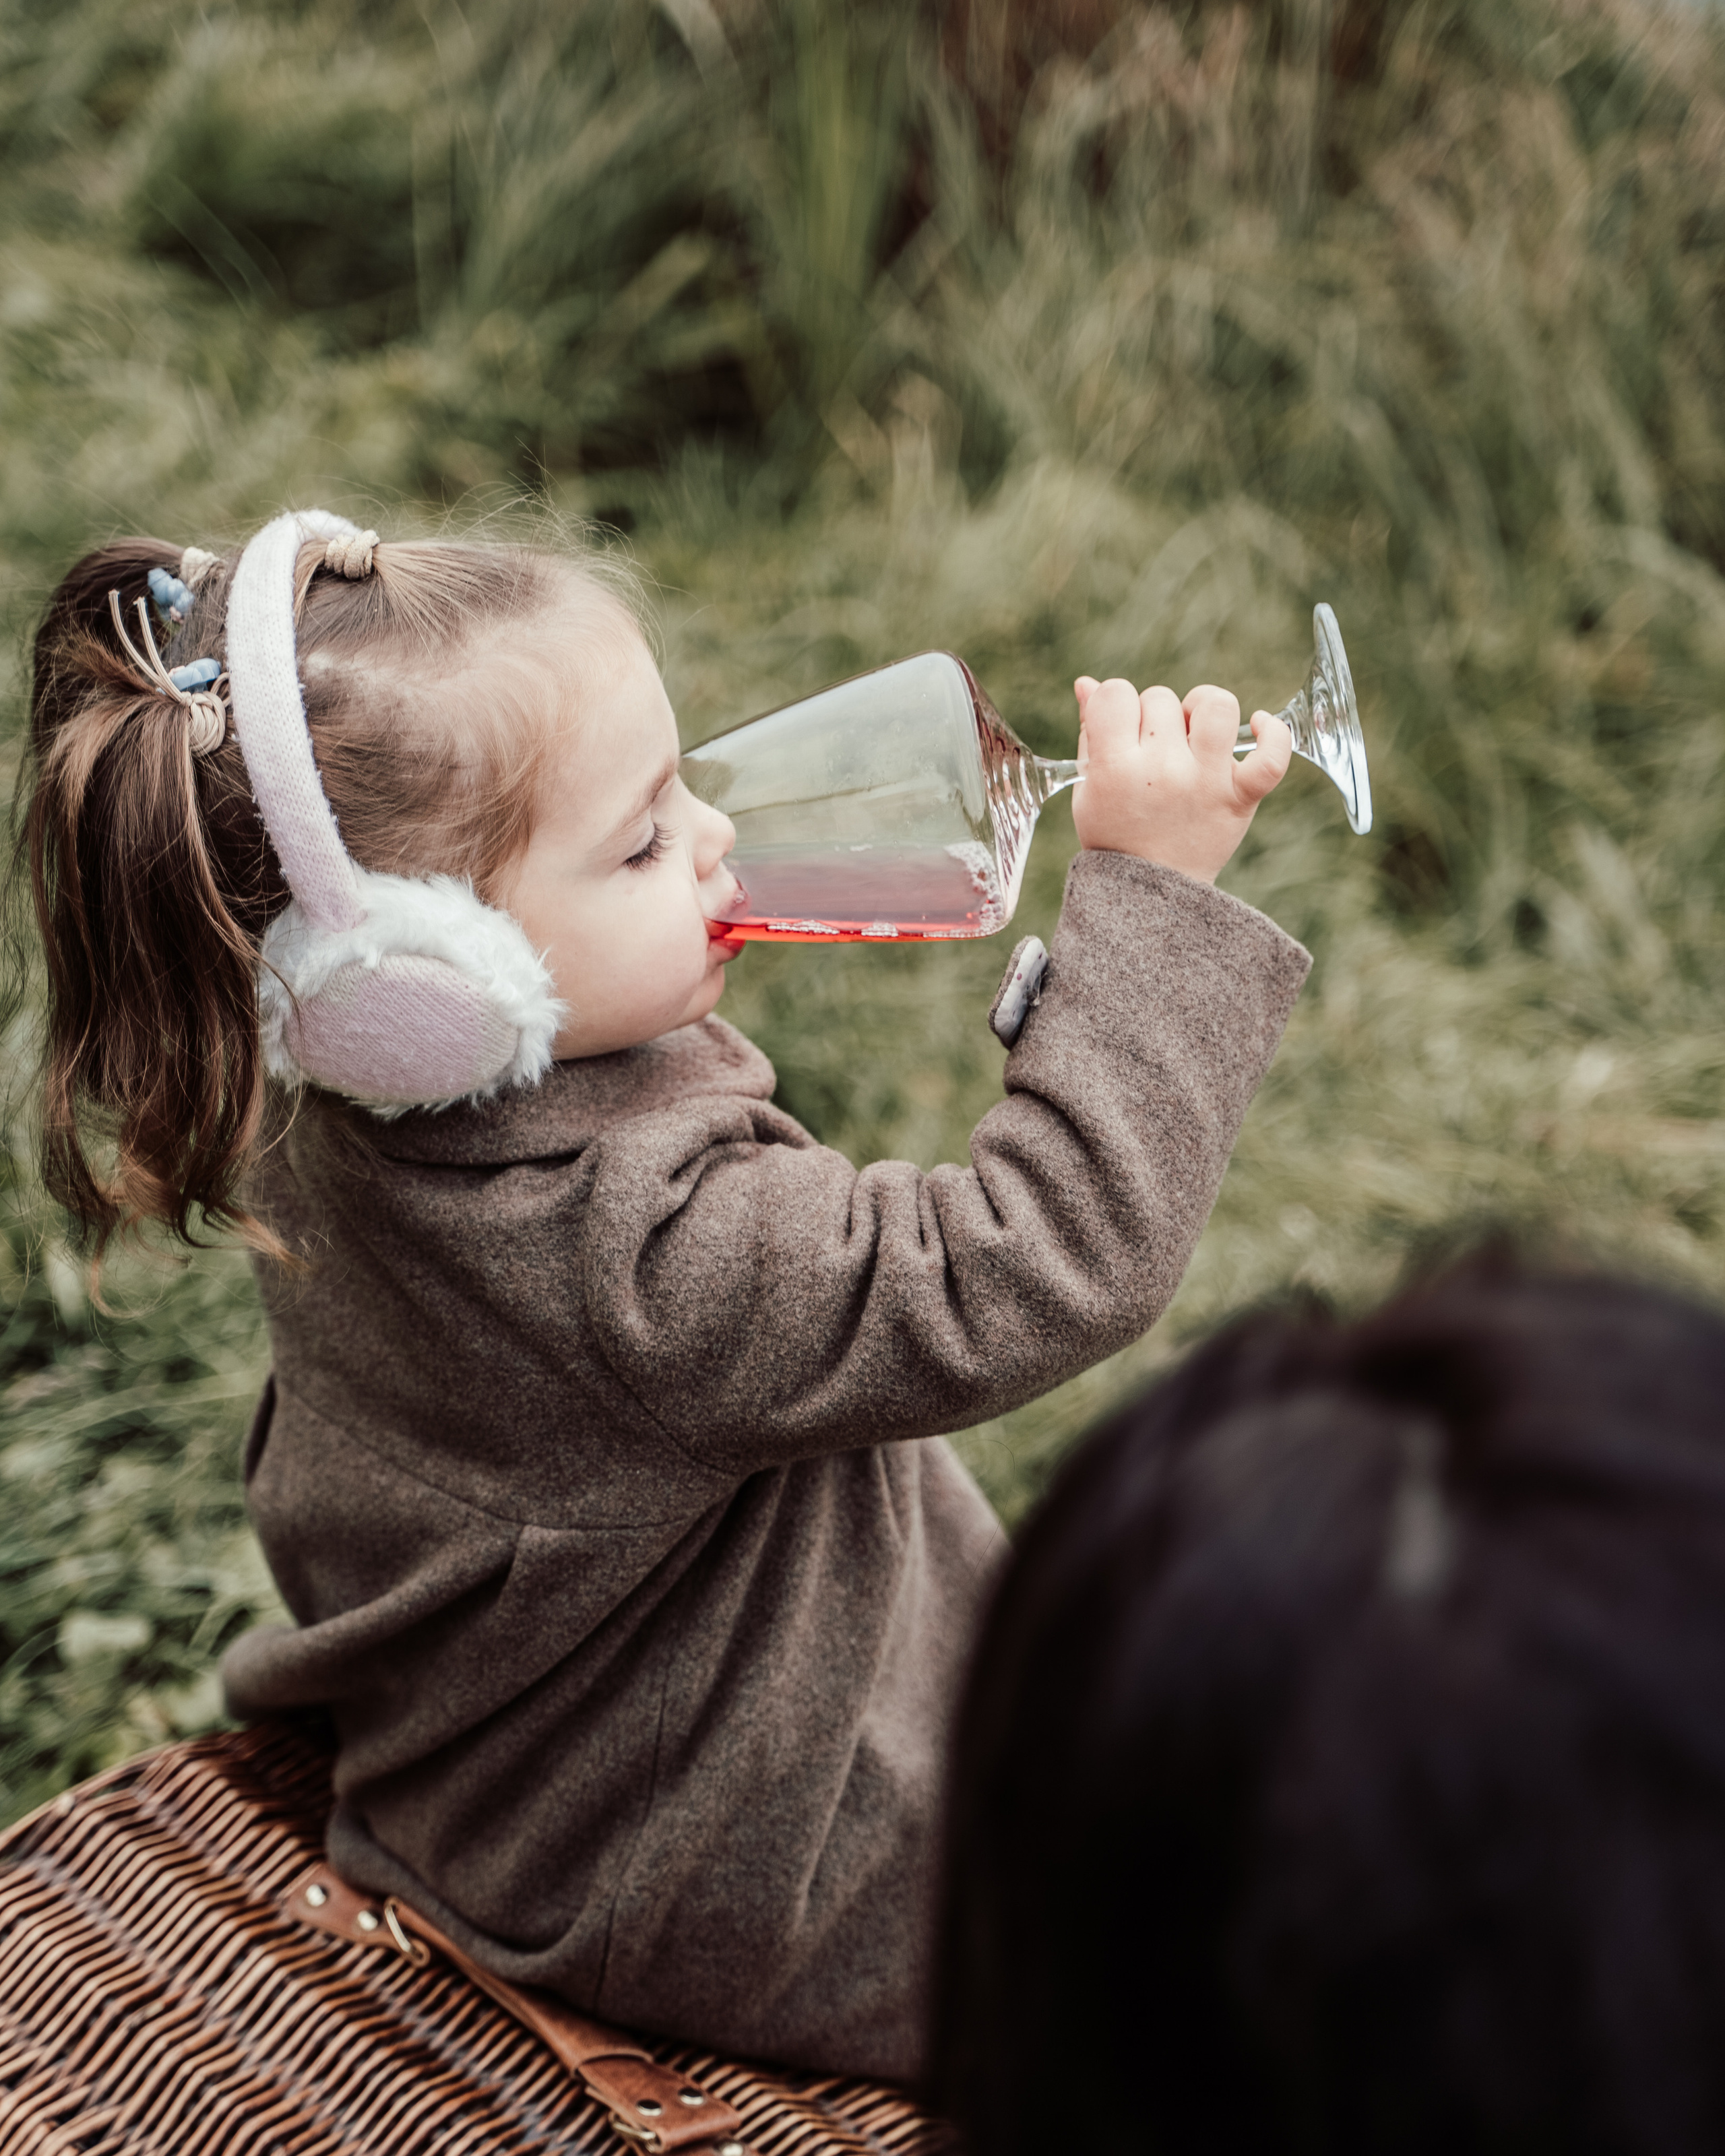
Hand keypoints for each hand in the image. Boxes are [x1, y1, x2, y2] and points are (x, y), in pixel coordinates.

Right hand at [1069, 677, 1291, 882]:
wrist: (1149, 895)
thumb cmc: (1116, 833)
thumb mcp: (1089, 787)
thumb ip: (1089, 732)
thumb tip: (1089, 684)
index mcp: (1115, 768)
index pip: (1115, 694)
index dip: (1116, 705)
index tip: (1119, 731)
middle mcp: (1161, 770)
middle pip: (1160, 699)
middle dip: (1153, 719)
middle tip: (1151, 755)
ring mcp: (1204, 783)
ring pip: (1216, 705)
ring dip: (1203, 708)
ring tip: (1194, 735)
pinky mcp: (1240, 798)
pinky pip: (1272, 757)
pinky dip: (1274, 735)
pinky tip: (1260, 725)